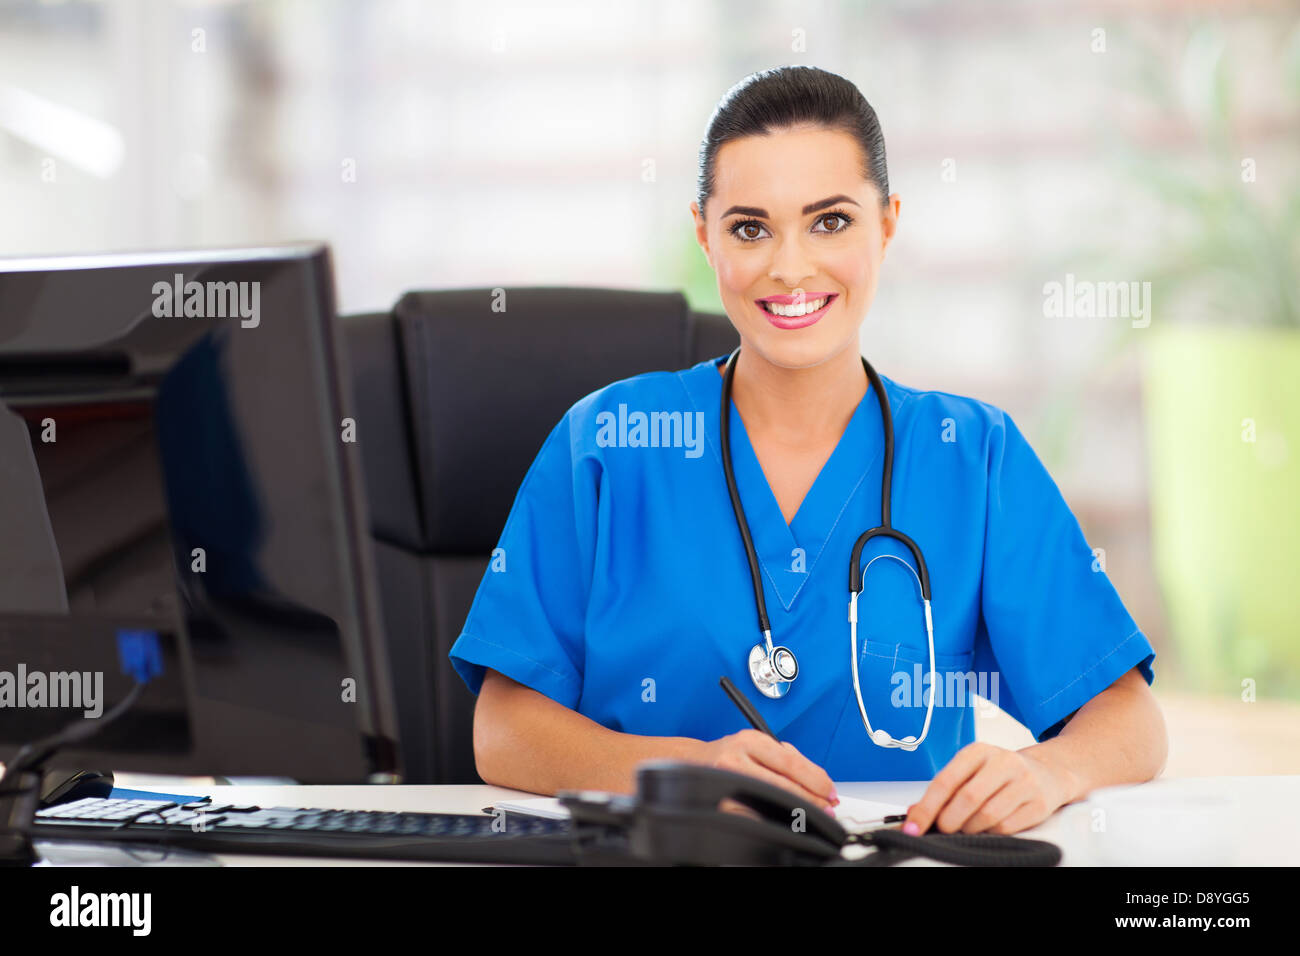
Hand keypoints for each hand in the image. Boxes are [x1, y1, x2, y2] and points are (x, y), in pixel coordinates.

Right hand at [701, 729, 837, 813]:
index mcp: (750, 740)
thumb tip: (820, 782)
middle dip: (810, 797)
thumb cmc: (733, 753)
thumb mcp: (758, 745)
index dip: (815, 780)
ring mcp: (726, 779)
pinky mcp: (721, 799)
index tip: (830, 791)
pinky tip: (784, 814)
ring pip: (770, 797)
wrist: (695, 761)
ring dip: (795, 806)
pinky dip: (773, 813)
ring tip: (812, 811)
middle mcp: (736, 757)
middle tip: (827, 807)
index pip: (790, 762)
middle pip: (781, 782)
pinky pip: (754, 811)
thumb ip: (787, 758)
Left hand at [903, 742, 1075, 835]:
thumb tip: (914, 812)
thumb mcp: (971, 772)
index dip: (927, 807)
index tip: (913, 827)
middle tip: (943, 829)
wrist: (1047, 772)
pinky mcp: (1039, 803)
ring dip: (970, 829)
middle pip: (967, 798)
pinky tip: (988, 827)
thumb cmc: (999, 774)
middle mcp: (1002, 762)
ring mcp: (1023, 782)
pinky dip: (991, 833)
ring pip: (987, 816)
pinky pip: (1006, 827)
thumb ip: (944, 790)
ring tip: (967, 827)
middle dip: (948, 821)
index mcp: (978, 751)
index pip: (945, 781)